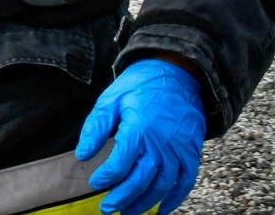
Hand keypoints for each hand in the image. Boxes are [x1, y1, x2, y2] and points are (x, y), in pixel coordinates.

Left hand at [75, 57, 206, 214]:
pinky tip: (161, 209)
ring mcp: (179, 150)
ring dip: (145, 203)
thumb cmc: (142, 85)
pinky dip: (174, 199)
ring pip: (162, 186)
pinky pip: (185, 182)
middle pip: (141, 180)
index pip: (120, 164)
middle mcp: (162, 143)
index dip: (106, 177)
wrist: (177, 73)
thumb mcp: (111, 99)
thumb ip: (95, 127)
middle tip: (108, 208)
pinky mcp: (192, 152)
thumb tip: (82, 154)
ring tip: (129, 212)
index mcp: (139, 129)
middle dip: (123, 197)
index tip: (96, 183)